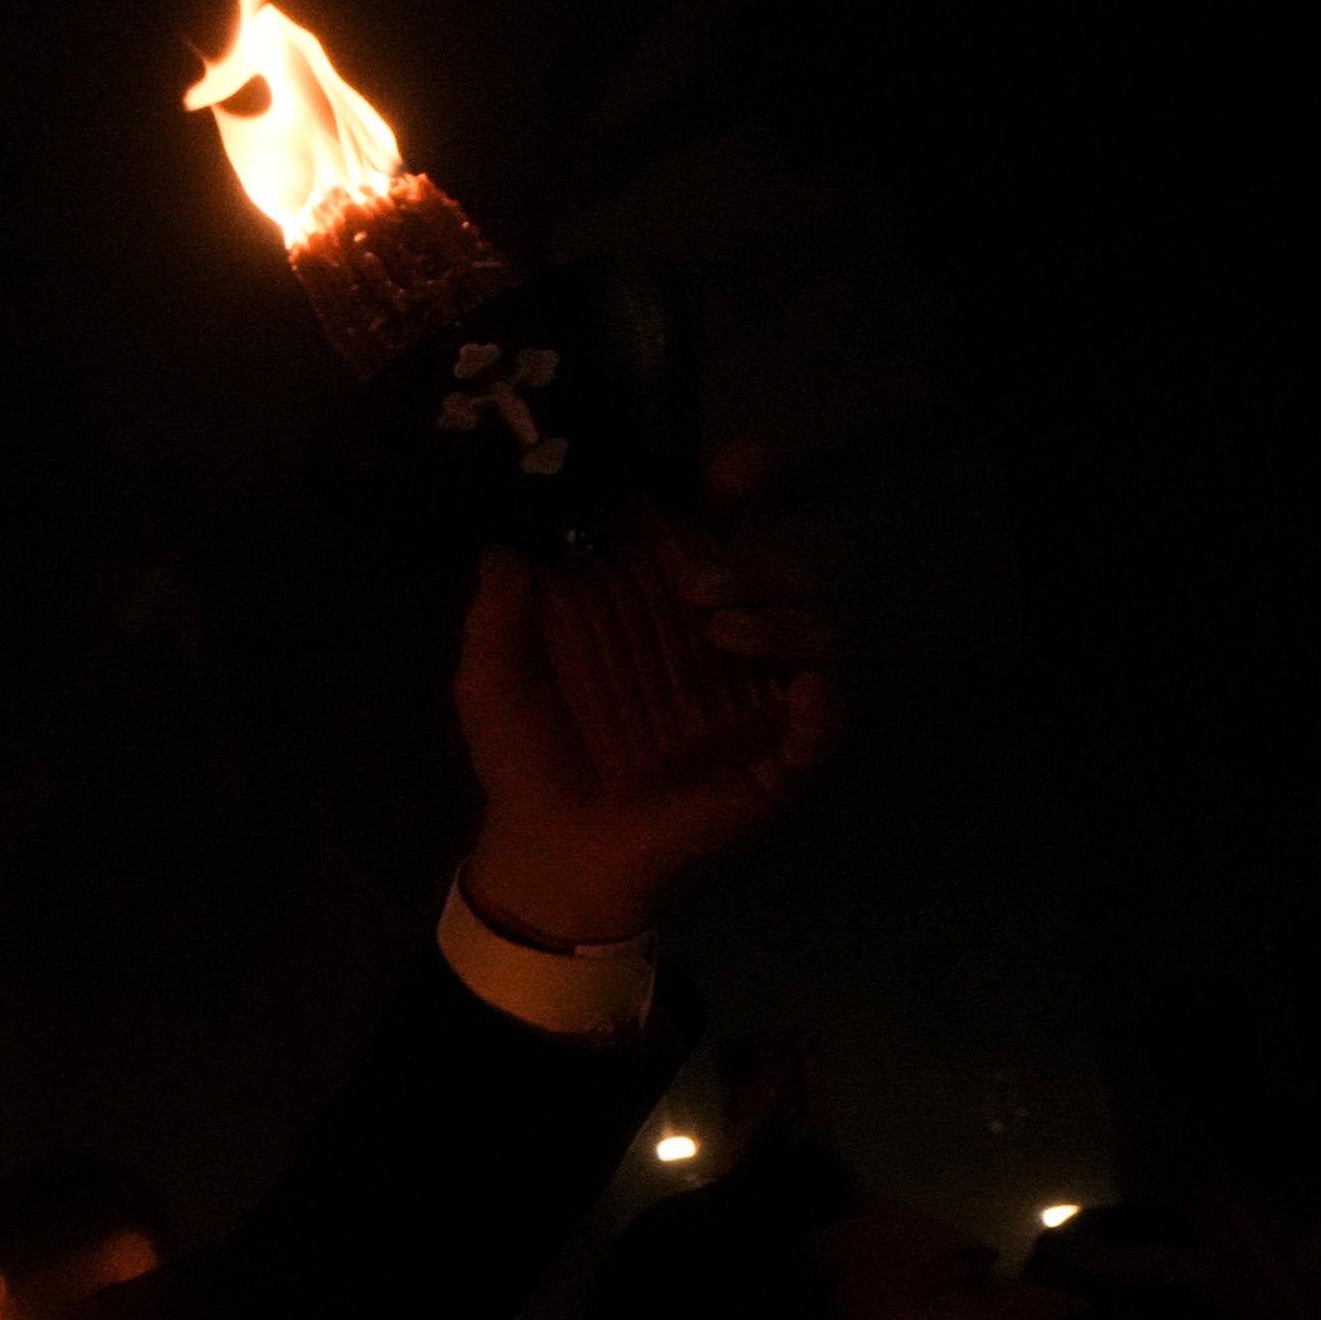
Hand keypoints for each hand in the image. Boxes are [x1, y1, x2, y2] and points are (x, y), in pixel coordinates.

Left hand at [454, 504, 839, 946]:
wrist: (544, 851)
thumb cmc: (525, 756)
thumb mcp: (494, 680)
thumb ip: (495, 617)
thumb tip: (502, 548)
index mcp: (661, 605)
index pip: (715, 529)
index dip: (732, 490)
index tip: (732, 468)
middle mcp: (722, 638)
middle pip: (778, 570)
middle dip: (751, 560)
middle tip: (694, 585)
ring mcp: (756, 697)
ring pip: (814, 632)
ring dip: (781, 620)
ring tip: (721, 633)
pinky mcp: (776, 760)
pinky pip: (826, 722)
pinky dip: (824, 701)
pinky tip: (803, 691)